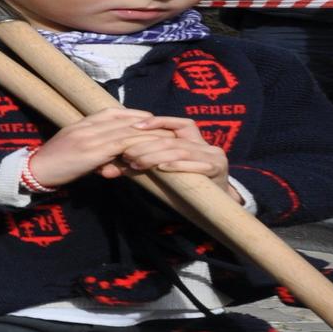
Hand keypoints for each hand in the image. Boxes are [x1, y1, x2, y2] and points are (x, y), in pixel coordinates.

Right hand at [27, 107, 168, 186]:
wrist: (36, 171)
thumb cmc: (55, 164)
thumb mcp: (75, 151)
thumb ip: (94, 151)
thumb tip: (111, 161)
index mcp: (83, 123)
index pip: (112, 112)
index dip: (133, 113)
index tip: (149, 117)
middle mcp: (88, 126)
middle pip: (123, 120)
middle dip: (146, 124)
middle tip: (165, 128)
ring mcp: (90, 137)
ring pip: (125, 131)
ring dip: (146, 136)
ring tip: (163, 141)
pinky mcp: (92, 152)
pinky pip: (120, 146)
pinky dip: (135, 148)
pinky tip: (147, 154)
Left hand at [114, 116, 230, 182]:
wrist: (216, 208)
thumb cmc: (187, 189)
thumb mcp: (166, 172)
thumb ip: (146, 164)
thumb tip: (115, 165)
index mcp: (195, 141)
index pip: (175, 124)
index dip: (155, 122)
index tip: (134, 127)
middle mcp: (205, 145)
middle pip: (172, 140)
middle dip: (146, 146)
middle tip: (127, 154)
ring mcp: (213, 156)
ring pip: (180, 151)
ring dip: (156, 156)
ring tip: (138, 163)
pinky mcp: (217, 169)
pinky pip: (196, 165)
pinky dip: (178, 166)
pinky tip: (162, 168)